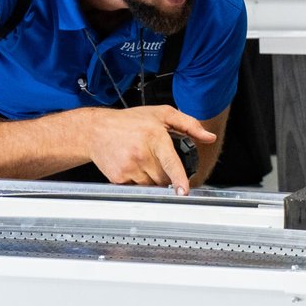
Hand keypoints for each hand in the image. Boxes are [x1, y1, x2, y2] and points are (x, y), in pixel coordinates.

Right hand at [85, 105, 216, 192]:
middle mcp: (141, 153)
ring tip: (143, 160)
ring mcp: (128, 167)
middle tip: (157, 159)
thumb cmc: (129, 121)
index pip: (170, 162)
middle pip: (164, 178)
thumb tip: (209, 137)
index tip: (184, 191)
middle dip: (166, 173)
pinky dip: (139, 181)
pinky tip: (133, 165)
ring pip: (151, 185)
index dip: (178, 178)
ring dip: (153, 178)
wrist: (96, 130)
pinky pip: (137, 187)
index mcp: (154, 137)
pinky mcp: (118, 177)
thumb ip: (189, 124)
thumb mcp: (162, 114)